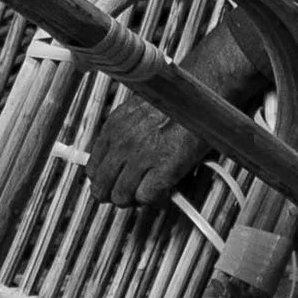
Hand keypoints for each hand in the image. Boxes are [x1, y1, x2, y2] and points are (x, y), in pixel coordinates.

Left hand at [84, 98, 210, 207]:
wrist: (204, 99)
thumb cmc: (176, 104)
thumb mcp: (138, 112)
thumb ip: (123, 134)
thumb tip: (116, 162)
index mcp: (113, 127)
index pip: (93, 169)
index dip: (105, 181)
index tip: (116, 183)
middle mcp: (123, 142)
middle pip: (102, 188)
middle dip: (116, 195)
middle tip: (132, 194)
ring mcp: (142, 156)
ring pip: (122, 197)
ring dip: (136, 199)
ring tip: (151, 191)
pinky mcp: (164, 168)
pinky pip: (147, 197)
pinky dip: (156, 199)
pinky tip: (166, 190)